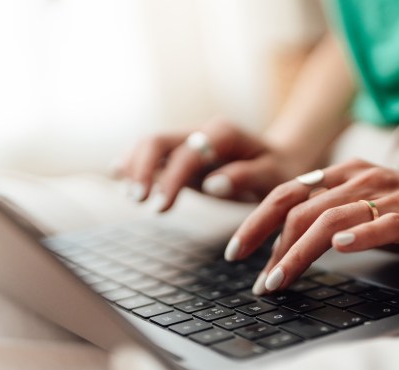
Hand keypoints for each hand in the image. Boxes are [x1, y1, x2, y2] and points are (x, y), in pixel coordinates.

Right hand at [120, 118, 308, 210]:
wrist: (279, 161)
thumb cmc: (279, 171)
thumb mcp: (273, 176)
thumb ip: (246, 176)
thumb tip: (213, 185)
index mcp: (224, 133)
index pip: (188, 152)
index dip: (171, 179)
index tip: (160, 207)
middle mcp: (201, 132)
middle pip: (158, 140)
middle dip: (142, 169)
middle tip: (138, 201)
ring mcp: (188, 142)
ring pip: (150, 145)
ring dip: (134, 167)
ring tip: (132, 196)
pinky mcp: (181, 155)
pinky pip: (153, 154)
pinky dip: (134, 163)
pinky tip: (119, 174)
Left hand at [225, 159, 398, 294]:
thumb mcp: (360, 207)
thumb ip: (324, 215)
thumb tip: (279, 245)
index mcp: (343, 175)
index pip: (287, 193)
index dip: (256, 221)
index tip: (236, 251)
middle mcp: (362, 180)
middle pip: (302, 208)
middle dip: (271, 245)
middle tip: (259, 280)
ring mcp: (390, 196)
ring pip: (332, 219)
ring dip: (300, 252)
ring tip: (281, 279)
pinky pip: (383, 224)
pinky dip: (359, 235)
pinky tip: (341, 247)